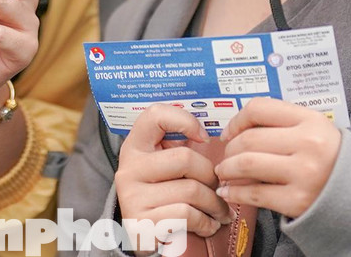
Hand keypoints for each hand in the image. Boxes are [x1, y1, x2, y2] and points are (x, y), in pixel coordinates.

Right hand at [116, 104, 230, 237]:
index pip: (155, 115)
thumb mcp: (166, 167)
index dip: (184, 120)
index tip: (203, 137)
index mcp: (135, 146)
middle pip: (185, 158)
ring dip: (215, 204)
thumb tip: (217, 134)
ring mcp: (133, 195)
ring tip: (221, 210)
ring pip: (191, 190)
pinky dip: (206, 222)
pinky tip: (209, 224)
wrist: (145, 236)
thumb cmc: (164, 195)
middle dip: (211, 176)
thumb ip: (181, 147)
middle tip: (220, 187)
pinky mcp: (143, 222)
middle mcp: (129, 168)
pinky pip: (187, 215)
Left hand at [214, 98, 341, 218]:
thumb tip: (237, 129)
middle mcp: (307, 144)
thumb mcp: (314, 128)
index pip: (259, 109)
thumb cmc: (329, 157)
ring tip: (224, 173)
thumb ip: (281, 122)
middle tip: (225, 157)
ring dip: (227, 169)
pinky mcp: (297, 201)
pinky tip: (229, 193)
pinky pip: (255, 194)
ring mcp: (303, 174)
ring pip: (247, 165)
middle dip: (229, 149)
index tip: (229, 133)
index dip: (236, 120)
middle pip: (249, 139)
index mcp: (310, 120)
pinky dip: (235, 193)